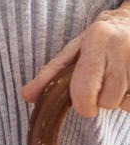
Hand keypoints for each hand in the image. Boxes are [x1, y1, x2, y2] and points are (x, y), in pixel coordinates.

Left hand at [21, 0, 129, 116]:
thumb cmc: (99, 39)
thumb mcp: (74, 50)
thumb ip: (51, 74)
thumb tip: (26, 95)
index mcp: (97, 40)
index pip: (84, 90)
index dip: (82, 104)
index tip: (82, 99)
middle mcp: (120, 48)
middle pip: (106, 102)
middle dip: (100, 100)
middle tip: (101, 81)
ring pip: (125, 105)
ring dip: (119, 98)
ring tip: (117, 77)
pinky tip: (129, 81)